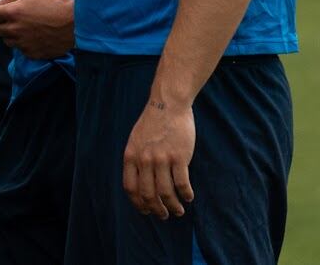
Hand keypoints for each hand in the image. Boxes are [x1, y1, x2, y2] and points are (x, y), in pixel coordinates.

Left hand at [0, 0, 74, 57]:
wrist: (76, 23)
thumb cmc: (55, 3)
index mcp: (13, 12)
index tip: (3, 12)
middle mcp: (15, 29)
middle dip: (2, 24)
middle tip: (15, 20)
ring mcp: (23, 43)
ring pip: (7, 41)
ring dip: (12, 35)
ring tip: (26, 28)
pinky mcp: (32, 53)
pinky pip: (21, 50)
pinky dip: (24, 44)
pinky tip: (35, 37)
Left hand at [122, 97, 195, 218]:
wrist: (168, 104)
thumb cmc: (153, 123)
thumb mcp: (135, 140)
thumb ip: (136, 160)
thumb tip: (140, 183)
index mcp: (131, 156)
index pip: (131, 188)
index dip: (138, 204)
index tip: (146, 211)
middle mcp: (144, 159)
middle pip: (148, 194)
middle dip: (156, 210)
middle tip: (163, 215)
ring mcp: (161, 158)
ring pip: (166, 193)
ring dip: (173, 207)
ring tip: (178, 211)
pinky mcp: (179, 156)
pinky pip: (182, 183)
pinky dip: (186, 194)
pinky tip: (188, 197)